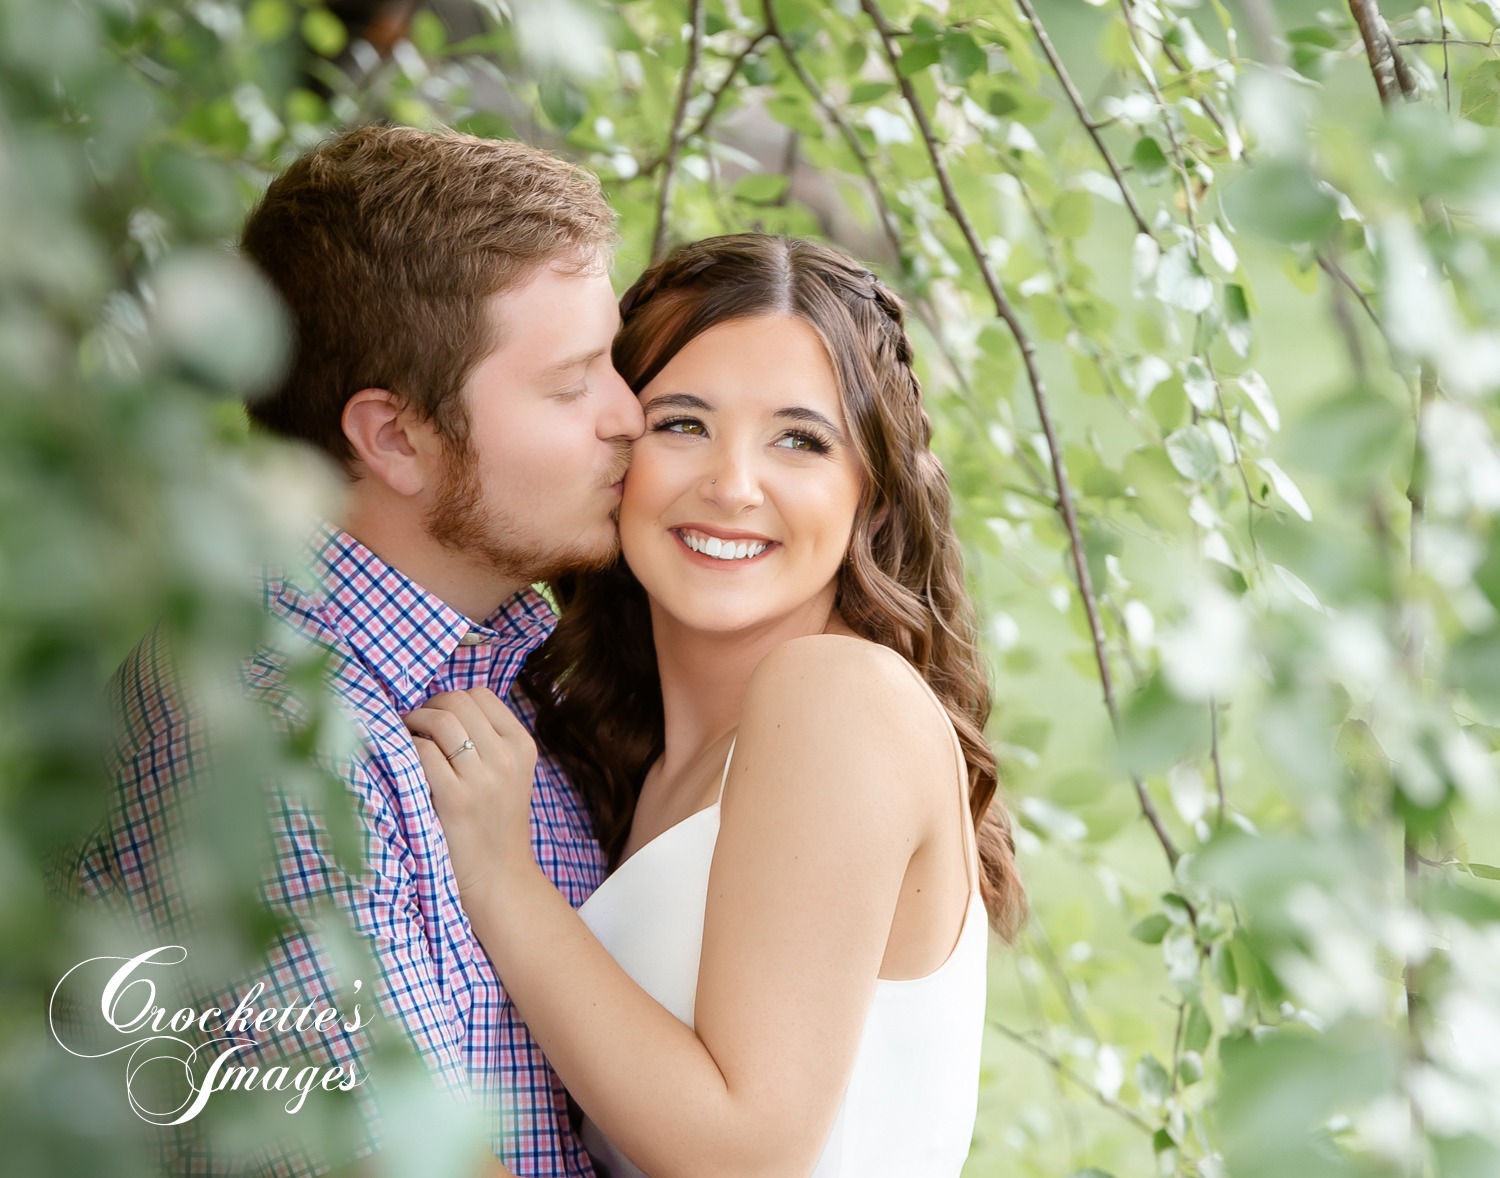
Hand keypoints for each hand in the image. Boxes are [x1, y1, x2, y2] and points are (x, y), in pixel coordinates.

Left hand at [404, 688, 538, 903]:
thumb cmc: (495, 824)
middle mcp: (507, 758)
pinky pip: (422, 752)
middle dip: (428, 707)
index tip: (436, 719)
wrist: (500, 878)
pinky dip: (405, 749)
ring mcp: (483, 779)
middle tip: (414, 727)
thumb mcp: (510, 775)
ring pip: (439, 721)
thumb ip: (489, 740)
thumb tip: (441, 705)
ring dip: (413, 723)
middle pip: (457, 702)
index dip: (451, 700)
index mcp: (522, 746)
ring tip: (404, 739)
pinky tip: (402, 764)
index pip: (481, 695)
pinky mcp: (455, 800)